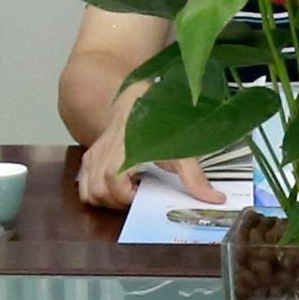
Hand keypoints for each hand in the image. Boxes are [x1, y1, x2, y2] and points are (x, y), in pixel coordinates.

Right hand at [73, 123, 211, 214]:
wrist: (138, 97)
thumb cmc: (159, 122)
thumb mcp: (180, 151)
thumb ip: (194, 177)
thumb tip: (215, 199)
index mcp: (123, 151)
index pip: (112, 182)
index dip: (126, 196)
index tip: (142, 194)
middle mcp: (102, 155)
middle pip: (99, 193)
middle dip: (118, 202)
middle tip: (139, 194)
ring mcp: (93, 156)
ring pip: (88, 193)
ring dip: (107, 200)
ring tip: (128, 190)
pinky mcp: (89, 157)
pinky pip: (83, 185)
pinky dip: (97, 192)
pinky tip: (117, 186)